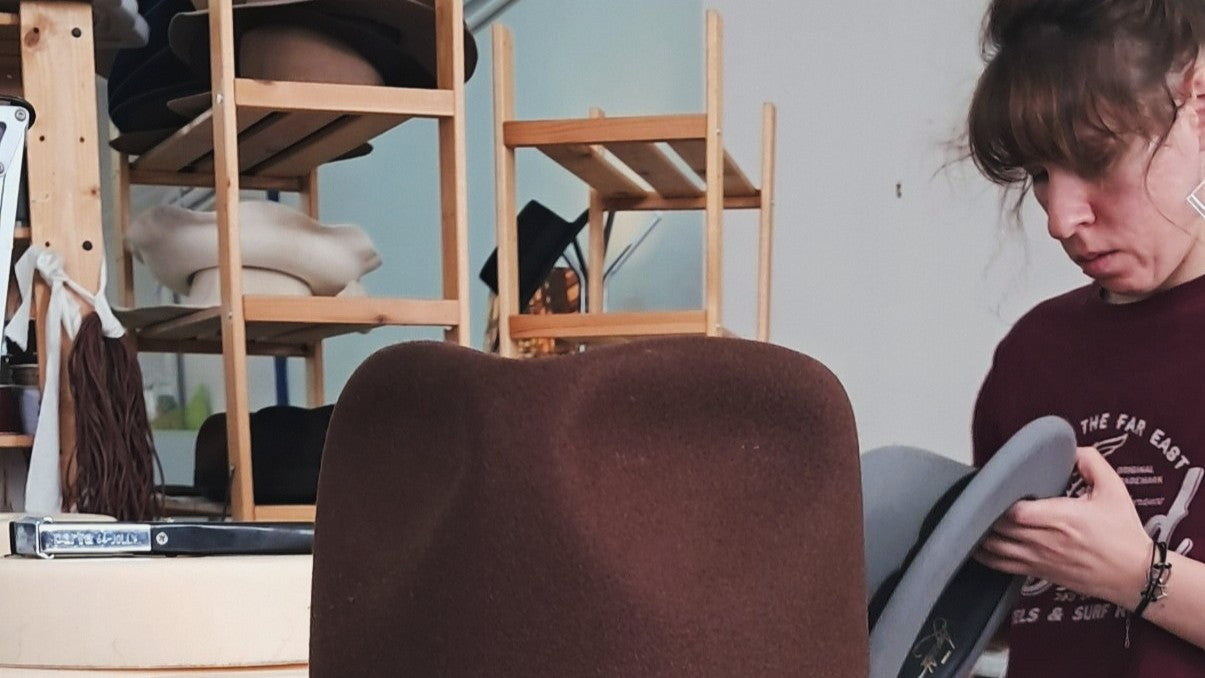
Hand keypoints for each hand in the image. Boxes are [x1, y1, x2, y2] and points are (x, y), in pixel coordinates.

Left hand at [974, 446, 1151, 607]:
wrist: (1136, 575)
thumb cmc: (1124, 534)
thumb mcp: (1114, 490)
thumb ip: (1092, 463)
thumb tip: (1073, 448)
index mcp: (1062, 517)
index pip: (1016, 510)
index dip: (998, 499)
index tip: (991, 485)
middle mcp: (1046, 541)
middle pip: (1000, 528)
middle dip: (984, 514)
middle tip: (975, 499)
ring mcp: (1040, 559)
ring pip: (996, 549)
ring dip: (980, 535)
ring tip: (970, 520)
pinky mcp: (1040, 573)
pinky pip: (1003, 566)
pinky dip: (986, 556)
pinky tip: (976, 547)